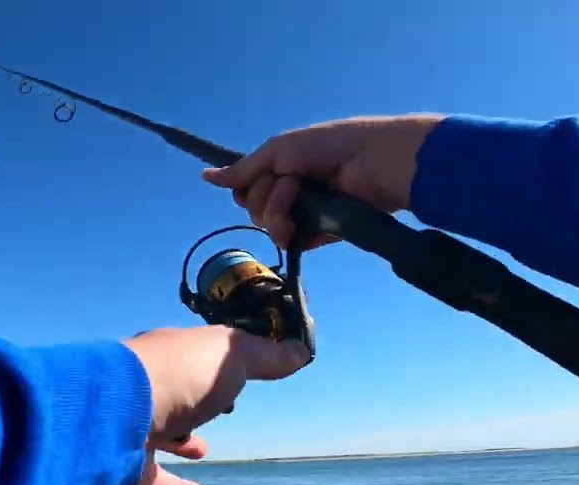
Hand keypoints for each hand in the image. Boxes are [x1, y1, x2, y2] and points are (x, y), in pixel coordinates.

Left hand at [122, 326, 310, 484]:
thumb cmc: (179, 376)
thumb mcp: (232, 356)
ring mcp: (137, 427)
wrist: (117, 413)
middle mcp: (150, 389)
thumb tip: (300, 352)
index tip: (245, 375)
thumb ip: (265, 356)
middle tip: (223, 408)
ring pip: (162, 434)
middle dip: (199, 399)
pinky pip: (158, 479)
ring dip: (183, 440)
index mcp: (170, 356)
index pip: (197, 357)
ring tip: (203, 449)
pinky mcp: (131, 466)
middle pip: (177, 393)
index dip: (221, 366)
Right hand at [201, 114, 444, 250]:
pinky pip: (294, 242)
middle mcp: (290, 193)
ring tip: (300, 199)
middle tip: (289, 182)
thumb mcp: (279, 150)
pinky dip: (294, 233)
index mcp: (281, 170)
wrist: (373, 162)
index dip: (246, 187)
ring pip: (269, 226)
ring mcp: (304, 215)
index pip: (246, 189)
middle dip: (265, 196)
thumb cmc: (329, 146)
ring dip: (278, 212)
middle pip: (253, 208)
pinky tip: (303, 225)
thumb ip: (244, 169)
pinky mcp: (320, 234)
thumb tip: (205, 176)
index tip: (257, 178)